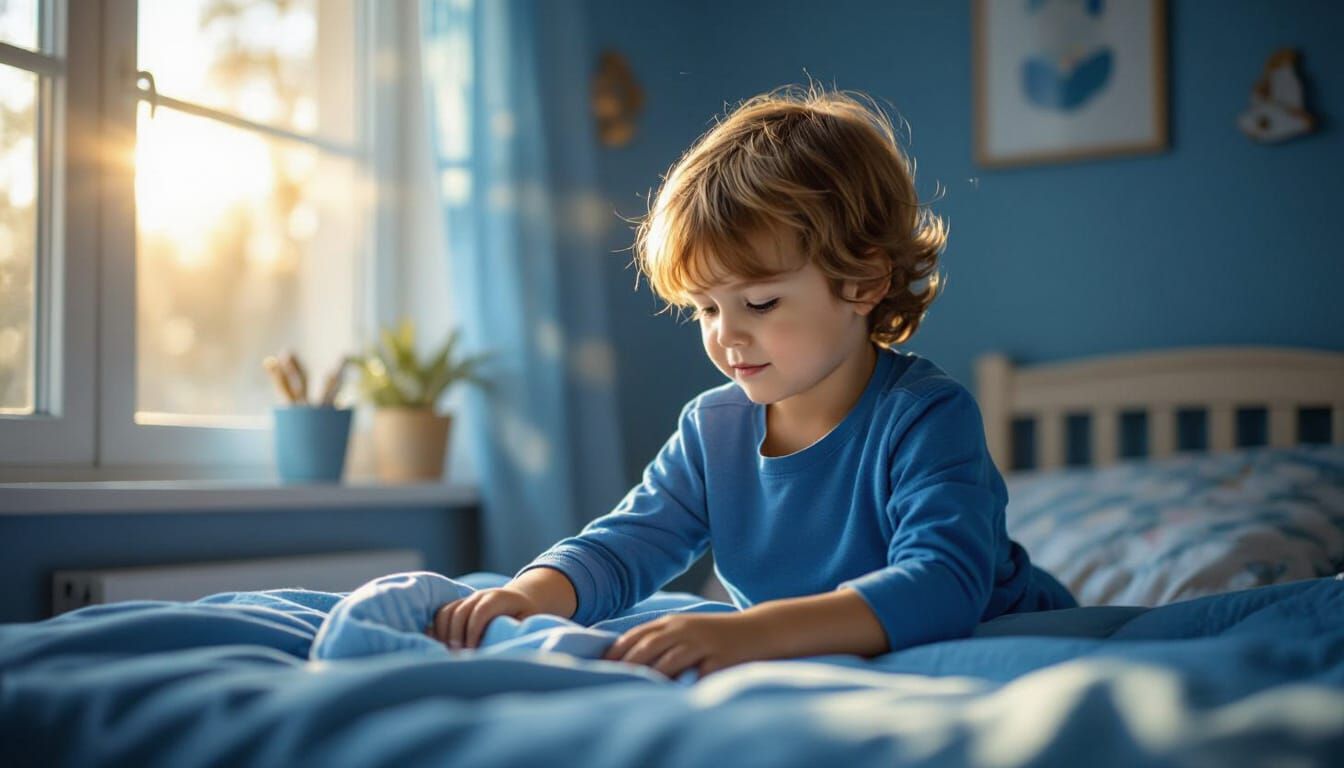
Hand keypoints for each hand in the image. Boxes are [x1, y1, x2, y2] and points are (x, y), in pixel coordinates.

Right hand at [427, 587, 541, 649]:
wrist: (520, 599)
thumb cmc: (526, 614)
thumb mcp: (529, 620)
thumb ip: (517, 631)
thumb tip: (504, 649)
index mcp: (499, 598)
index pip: (481, 611)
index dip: (473, 631)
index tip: (471, 652)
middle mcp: (480, 595)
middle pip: (460, 612)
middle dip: (456, 636)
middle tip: (457, 658)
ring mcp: (467, 599)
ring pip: (446, 612)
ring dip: (443, 634)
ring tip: (448, 654)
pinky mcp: (458, 605)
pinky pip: (440, 614)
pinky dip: (437, 630)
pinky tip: (439, 646)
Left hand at [601, 612, 768, 678]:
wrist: (760, 629)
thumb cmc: (717, 634)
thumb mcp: (687, 627)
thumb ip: (662, 637)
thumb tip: (629, 655)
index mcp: (674, 622)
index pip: (638, 634)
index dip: (618, 650)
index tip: (601, 665)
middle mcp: (685, 630)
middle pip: (648, 647)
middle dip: (627, 664)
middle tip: (610, 680)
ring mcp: (703, 644)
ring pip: (669, 661)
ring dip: (650, 676)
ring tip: (634, 690)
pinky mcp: (720, 659)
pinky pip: (697, 675)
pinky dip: (683, 685)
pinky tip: (671, 696)